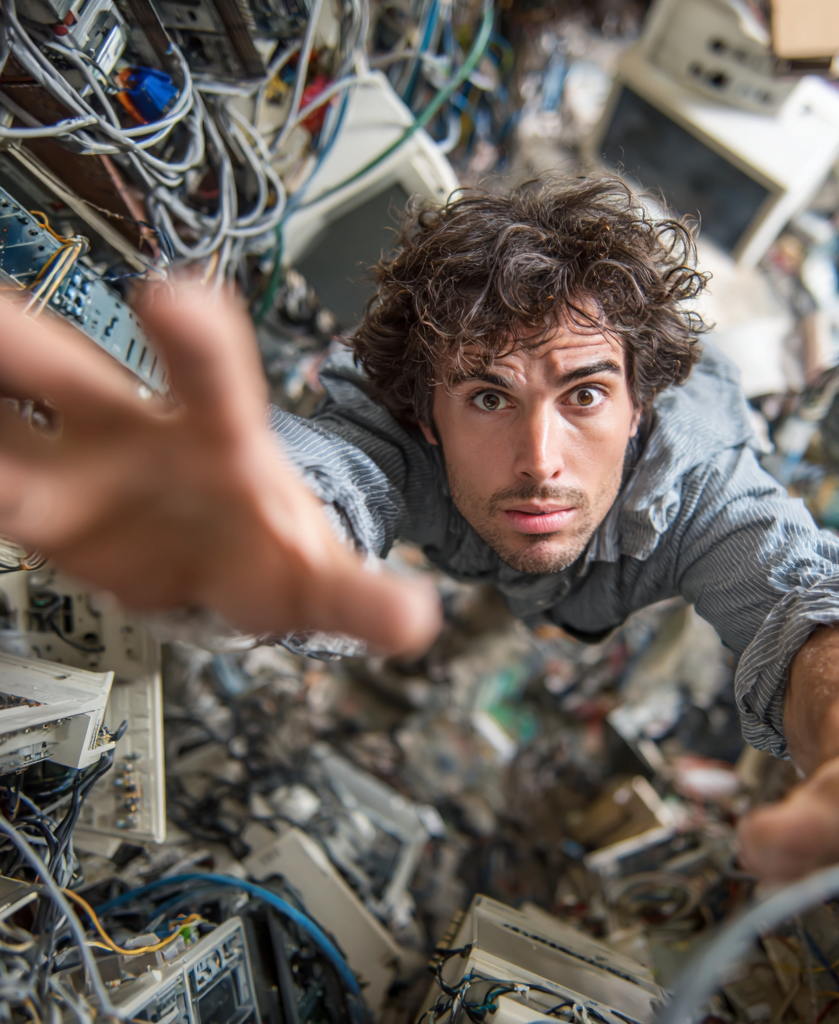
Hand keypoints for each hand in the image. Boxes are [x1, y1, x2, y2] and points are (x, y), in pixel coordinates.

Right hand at [0, 284, 441, 654]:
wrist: (226, 576)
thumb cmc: (272, 554)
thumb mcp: (324, 583)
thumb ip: (363, 601)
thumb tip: (417, 622)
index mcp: (220, 438)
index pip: (211, 377)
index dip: (194, 337)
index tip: (171, 297)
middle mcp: (138, 433)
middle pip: (64, 367)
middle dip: (17, 338)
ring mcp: (78, 470)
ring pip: (9, 434)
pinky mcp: (39, 511)